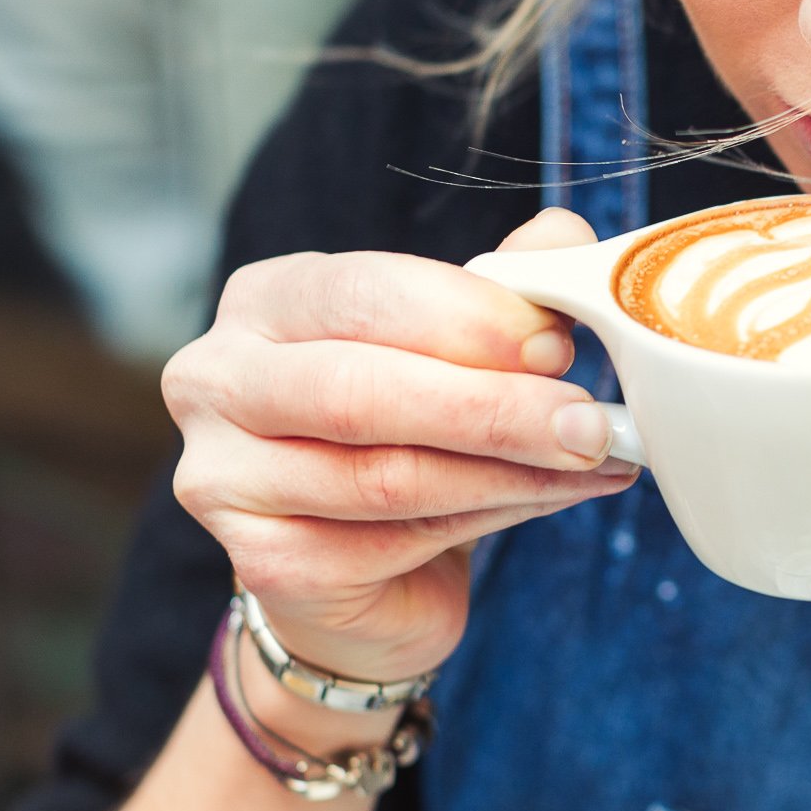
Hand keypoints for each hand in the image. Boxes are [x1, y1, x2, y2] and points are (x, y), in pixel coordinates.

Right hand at [163, 208, 633, 683]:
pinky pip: (392, 542)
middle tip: (589, 424)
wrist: (365, 569)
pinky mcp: (265, 562)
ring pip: (385, 476)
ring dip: (509, 471)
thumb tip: (565, 240)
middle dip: (492, 407)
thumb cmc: (407, 431)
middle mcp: (219, 378)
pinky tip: (549, 500)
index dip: (467, 318)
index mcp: (268, 300)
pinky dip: (489, 520)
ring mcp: (226, 477)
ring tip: (591, 462)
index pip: (363, 292)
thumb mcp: (451, 343)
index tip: (558, 342)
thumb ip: (499, 287)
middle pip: (361, 392)